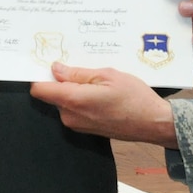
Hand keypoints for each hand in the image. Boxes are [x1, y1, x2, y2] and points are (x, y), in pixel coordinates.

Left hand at [30, 64, 176, 145]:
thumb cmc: (134, 98)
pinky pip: (74, 110)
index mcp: (73, 100)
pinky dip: (82, 99)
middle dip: (61, 80)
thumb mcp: (107, 75)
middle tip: (81, 67)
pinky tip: (100, 93)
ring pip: (64, 101)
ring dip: (74, 89)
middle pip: (52, 94)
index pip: (40, 89)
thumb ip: (78, 73)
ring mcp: (77, 125)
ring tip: (97, 81)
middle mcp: (70, 116)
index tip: (47, 63)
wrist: (152, 124)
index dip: (40, 75)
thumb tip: (56, 69)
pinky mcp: (85, 129)